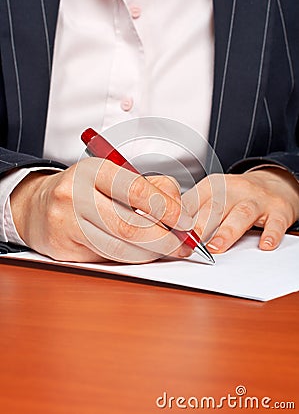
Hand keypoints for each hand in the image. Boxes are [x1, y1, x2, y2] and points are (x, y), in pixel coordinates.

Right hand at [10, 158, 193, 262]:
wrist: (40, 206)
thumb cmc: (84, 189)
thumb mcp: (115, 175)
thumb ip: (152, 187)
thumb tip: (180, 212)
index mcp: (92, 170)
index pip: (137, 190)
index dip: (168, 209)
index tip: (186, 221)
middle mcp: (74, 195)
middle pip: (130, 225)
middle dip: (164, 238)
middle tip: (183, 243)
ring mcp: (66, 224)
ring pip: (120, 247)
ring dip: (151, 252)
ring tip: (168, 249)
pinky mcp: (63, 249)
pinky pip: (106, 258)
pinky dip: (131, 258)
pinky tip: (142, 253)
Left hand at [182, 167, 298, 252]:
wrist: (274, 183)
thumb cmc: (236, 195)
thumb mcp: (212, 195)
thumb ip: (193, 210)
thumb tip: (168, 229)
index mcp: (214, 185)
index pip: (194, 200)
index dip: (182, 217)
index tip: (172, 232)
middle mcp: (235, 190)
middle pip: (215, 207)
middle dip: (201, 225)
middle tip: (190, 242)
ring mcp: (257, 200)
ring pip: (241, 214)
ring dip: (227, 232)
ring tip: (216, 248)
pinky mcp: (278, 211)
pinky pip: (275, 223)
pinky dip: (270, 234)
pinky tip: (264, 244)